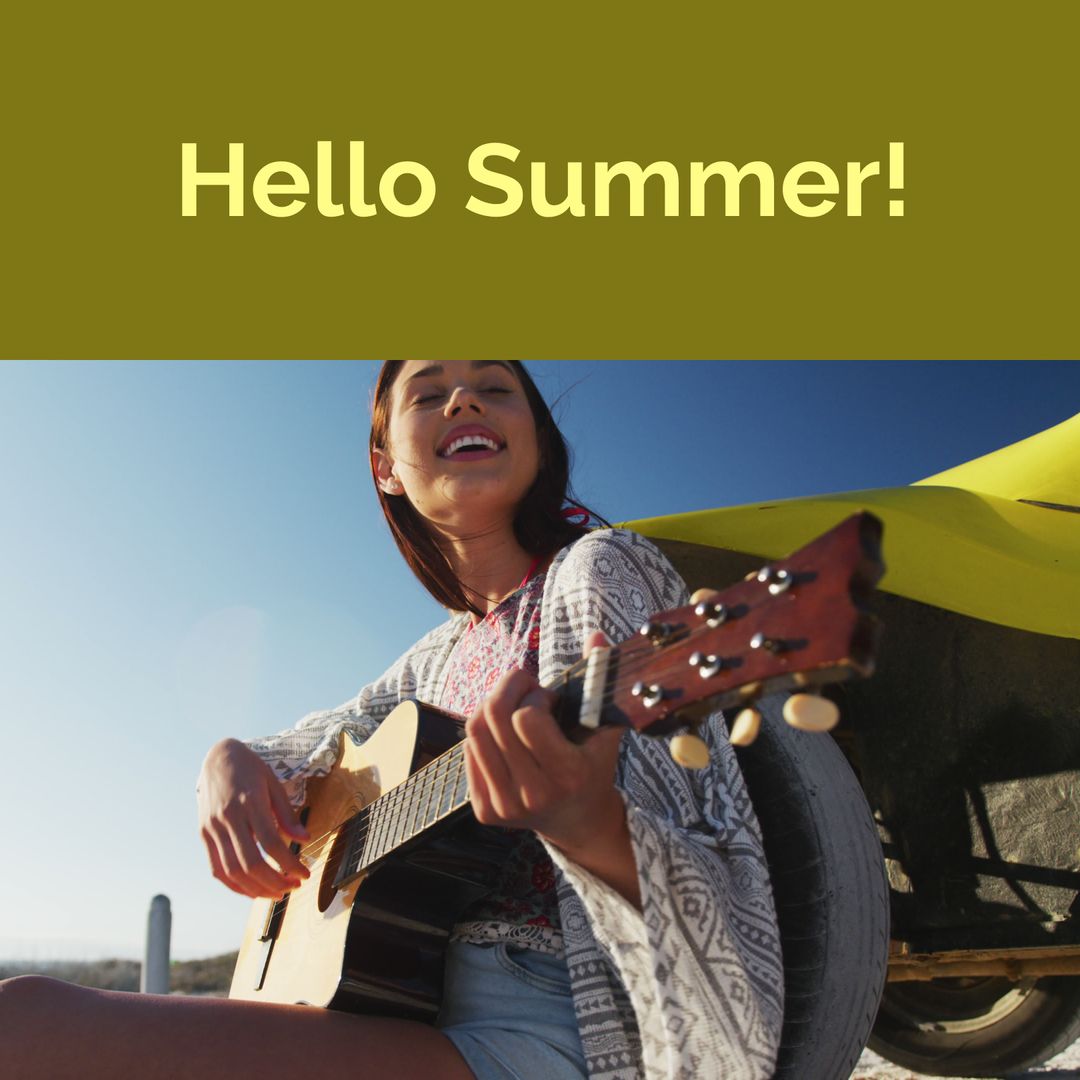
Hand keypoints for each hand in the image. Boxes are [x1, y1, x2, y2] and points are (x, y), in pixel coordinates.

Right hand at [196, 738, 310, 898]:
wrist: (217, 757)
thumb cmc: (250, 769)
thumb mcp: (274, 783)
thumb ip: (287, 814)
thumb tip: (305, 839)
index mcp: (249, 801)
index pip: (271, 843)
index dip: (289, 863)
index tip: (304, 873)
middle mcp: (228, 816)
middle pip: (250, 862)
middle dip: (275, 882)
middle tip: (293, 886)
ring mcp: (212, 827)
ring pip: (232, 871)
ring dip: (257, 889)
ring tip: (277, 892)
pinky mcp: (203, 834)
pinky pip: (216, 869)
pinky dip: (235, 885)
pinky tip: (252, 890)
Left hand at [463, 631, 625, 855]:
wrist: (578, 821)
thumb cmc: (593, 766)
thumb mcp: (604, 727)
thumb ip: (599, 680)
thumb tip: (596, 635)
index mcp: (568, 775)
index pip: (526, 718)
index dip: (535, 697)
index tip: (550, 700)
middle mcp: (534, 795)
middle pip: (492, 719)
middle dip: (507, 689)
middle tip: (524, 688)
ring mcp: (506, 807)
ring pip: (473, 732)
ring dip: (491, 707)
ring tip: (514, 708)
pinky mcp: (485, 812)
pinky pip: (468, 751)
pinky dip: (483, 732)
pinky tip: (505, 735)